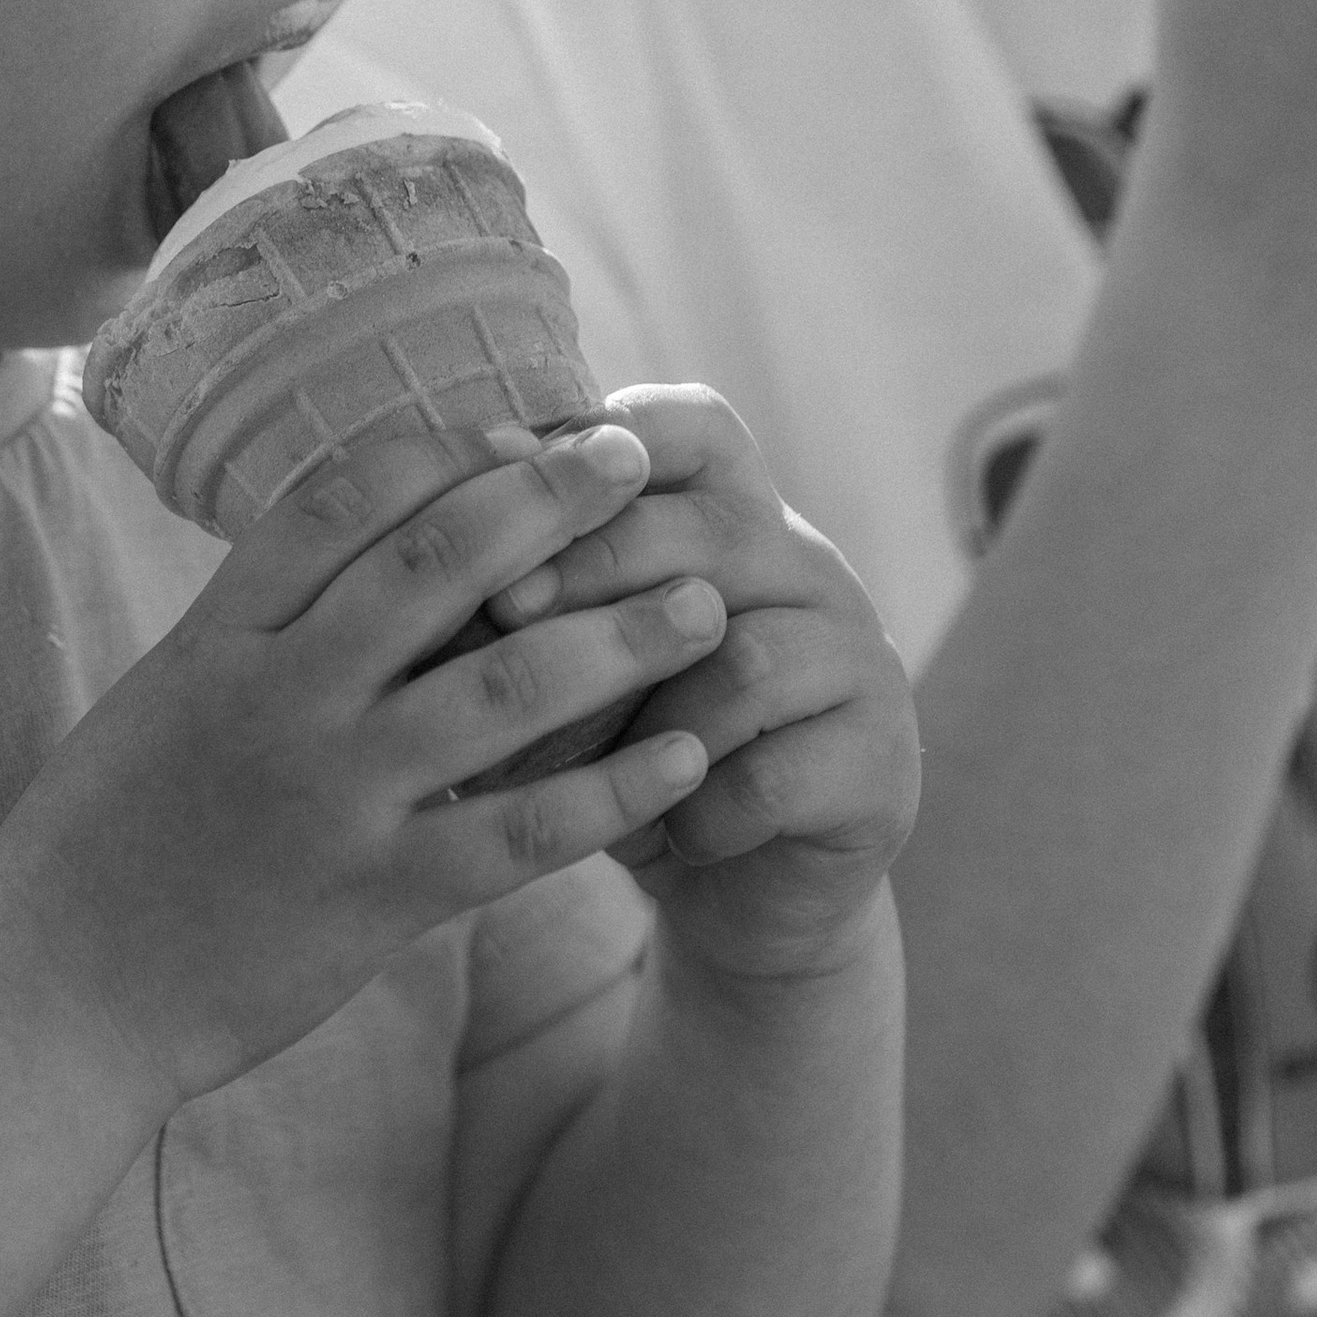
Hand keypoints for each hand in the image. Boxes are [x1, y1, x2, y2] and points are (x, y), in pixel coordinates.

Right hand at [0, 420, 724, 1113]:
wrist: (49, 997)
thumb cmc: (105, 840)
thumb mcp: (163, 694)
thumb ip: (258, 622)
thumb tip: (363, 538)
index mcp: (220, 633)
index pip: (346, 499)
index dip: (450, 450)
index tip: (529, 427)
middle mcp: (280, 694)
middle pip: (438, 561)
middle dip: (550, 500)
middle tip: (635, 459)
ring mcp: (333, 794)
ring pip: (505, 686)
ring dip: (620, 636)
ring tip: (705, 601)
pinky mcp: (375, 898)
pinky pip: (520, 832)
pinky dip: (613, 790)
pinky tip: (686, 757)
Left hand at [498, 386, 921, 982]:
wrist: (738, 889)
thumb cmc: (632, 748)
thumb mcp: (581, 658)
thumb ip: (540, 595)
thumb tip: (438, 559)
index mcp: (739, 517)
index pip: (696, 427)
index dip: (608, 438)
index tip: (510, 480)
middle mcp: (811, 570)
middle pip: (709, 531)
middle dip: (591, 571)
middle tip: (501, 614)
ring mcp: (859, 660)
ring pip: (744, 657)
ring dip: (645, 720)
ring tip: (578, 768)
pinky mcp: (878, 761)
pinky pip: (772, 774)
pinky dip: (698, 813)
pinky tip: (662, 837)